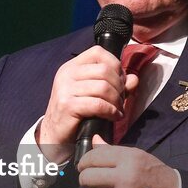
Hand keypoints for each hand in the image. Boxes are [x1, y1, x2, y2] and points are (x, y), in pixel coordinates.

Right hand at [36, 46, 138, 162]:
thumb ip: (114, 85)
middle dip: (119, 86)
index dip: (115, 65)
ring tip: (118, 110)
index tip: (120, 81)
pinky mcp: (67, 105)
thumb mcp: (94, 95)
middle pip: (104, 70)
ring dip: (117, 100)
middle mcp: (66, 74)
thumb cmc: (75, 114)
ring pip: (103, 87)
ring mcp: (65, 89)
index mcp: (71, 67)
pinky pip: (98, 104)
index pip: (98, 52)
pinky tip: (114, 117)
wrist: (54, 135)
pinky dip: (111, 111)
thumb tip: (134, 79)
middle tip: (120, 100)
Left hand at [77, 135, 177, 187]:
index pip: (93, 157)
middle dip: (85, 179)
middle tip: (90, 181)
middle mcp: (125, 176)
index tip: (83, 166)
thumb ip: (114, 151)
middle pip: (87, 177)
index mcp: (130, 158)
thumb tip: (94, 140)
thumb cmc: (157, 177)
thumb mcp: (139, 158)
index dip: (84, 162)